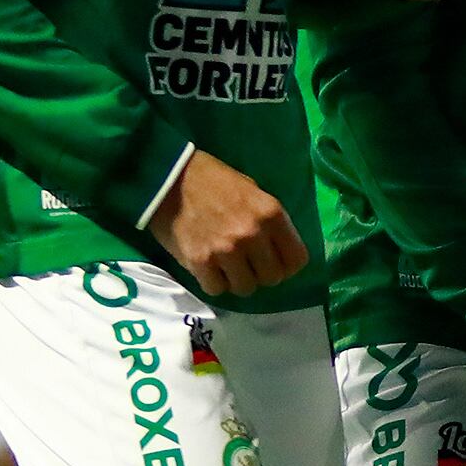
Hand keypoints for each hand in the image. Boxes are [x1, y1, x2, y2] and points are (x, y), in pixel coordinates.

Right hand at [147, 149, 308, 295]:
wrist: (168, 176)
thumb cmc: (213, 180)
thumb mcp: (253, 190)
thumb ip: (269, 221)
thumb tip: (280, 250)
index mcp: (271, 214)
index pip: (297, 260)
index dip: (287, 265)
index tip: (275, 262)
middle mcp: (252, 234)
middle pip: (272, 278)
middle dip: (261, 274)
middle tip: (248, 264)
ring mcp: (226, 249)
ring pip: (246, 288)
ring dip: (237, 280)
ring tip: (226, 266)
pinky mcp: (199, 261)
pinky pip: (216, 289)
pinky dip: (213, 282)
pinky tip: (208, 267)